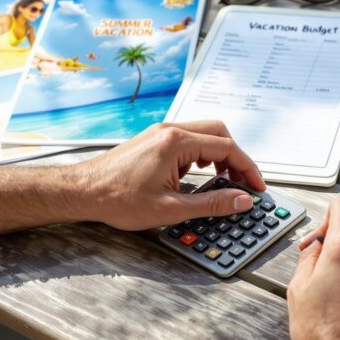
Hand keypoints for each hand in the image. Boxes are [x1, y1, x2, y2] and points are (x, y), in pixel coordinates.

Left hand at [68, 121, 266, 230]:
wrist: (83, 191)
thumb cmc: (117, 199)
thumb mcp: (171, 209)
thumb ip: (212, 204)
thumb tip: (241, 200)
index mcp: (176, 143)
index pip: (227, 148)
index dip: (248, 169)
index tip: (257, 186)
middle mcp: (170, 131)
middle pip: (219, 133)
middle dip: (236, 157)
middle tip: (243, 182)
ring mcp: (161, 132)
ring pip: (204, 133)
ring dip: (219, 154)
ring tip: (223, 180)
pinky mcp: (154, 139)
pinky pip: (189, 138)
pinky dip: (202, 153)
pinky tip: (199, 173)